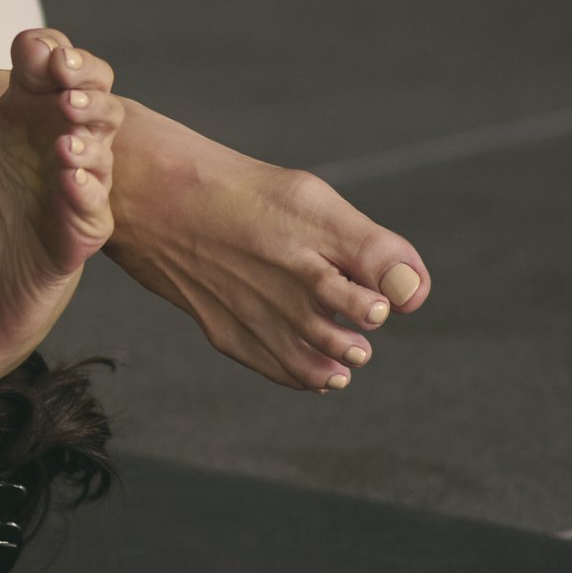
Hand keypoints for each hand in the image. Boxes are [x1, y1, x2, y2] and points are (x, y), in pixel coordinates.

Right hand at [107, 100, 430, 392]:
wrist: (157, 200)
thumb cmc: (246, 196)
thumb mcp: (314, 201)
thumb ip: (371, 247)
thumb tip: (413, 297)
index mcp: (312, 238)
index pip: (376, 281)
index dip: (393, 292)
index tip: (384, 293)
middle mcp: (285, 280)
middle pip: (345, 334)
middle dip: (361, 336)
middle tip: (363, 325)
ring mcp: (254, 312)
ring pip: (315, 361)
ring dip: (341, 360)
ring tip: (350, 351)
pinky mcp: (227, 333)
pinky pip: (277, 368)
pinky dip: (306, 376)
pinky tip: (321, 372)